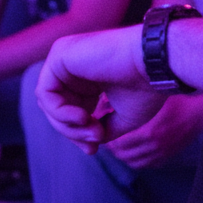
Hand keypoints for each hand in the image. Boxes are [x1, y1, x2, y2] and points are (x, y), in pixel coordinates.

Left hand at [36, 26, 167, 153]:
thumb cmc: (147, 88)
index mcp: (90, 76)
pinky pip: (45, 92)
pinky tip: (82, 117)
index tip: (94, 149)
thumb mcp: (124, 117)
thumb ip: (102, 128)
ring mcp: (66, 57)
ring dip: (67, 125)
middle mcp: (75, 65)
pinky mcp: (60, 53)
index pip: (70, 108)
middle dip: (72, 131)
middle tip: (95, 141)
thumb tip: (90, 141)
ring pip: (49, 102)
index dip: (77, 133)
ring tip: (93, 130)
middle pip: (57, 108)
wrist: (157, 65)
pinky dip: (60, 111)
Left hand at [105, 93, 202, 168]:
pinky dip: (137, 160)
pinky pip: (146, 165)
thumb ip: (134, 103)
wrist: (199, 114)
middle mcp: (154, 146)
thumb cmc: (177, 102)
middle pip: (124, 155)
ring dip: (124, 156)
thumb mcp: (154, 99)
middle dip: (114, 149)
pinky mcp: (166, 157)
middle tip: (109, 139)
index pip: (120, 143)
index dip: (110, 139)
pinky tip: (135, 151)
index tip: (105, 132)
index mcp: (149, 131)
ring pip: (133, 162)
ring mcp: (161, 154)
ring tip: (119, 146)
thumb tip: (108, 102)